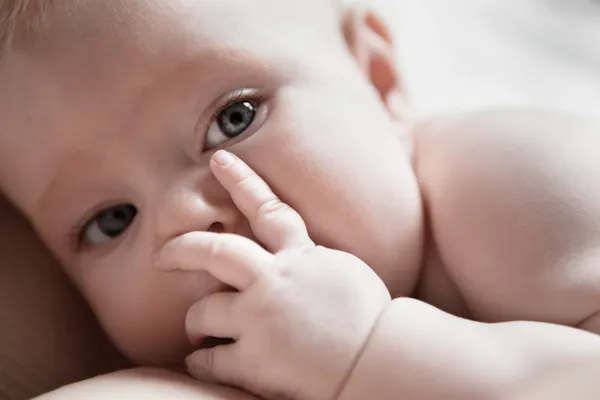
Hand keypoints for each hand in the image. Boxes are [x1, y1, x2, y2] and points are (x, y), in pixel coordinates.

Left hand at [155, 150, 390, 399]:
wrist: (382, 360)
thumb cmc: (371, 317)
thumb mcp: (343, 271)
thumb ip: (310, 260)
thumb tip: (295, 256)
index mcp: (300, 257)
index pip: (267, 210)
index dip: (241, 181)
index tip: (218, 159)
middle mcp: (273, 281)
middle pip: (215, 253)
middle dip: (183, 249)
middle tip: (162, 255)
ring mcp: (260, 319)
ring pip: (202, 313)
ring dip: (197, 324)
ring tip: (199, 333)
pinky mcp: (253, 360)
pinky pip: (208, 360)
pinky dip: (202, 362)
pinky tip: (206, 362)